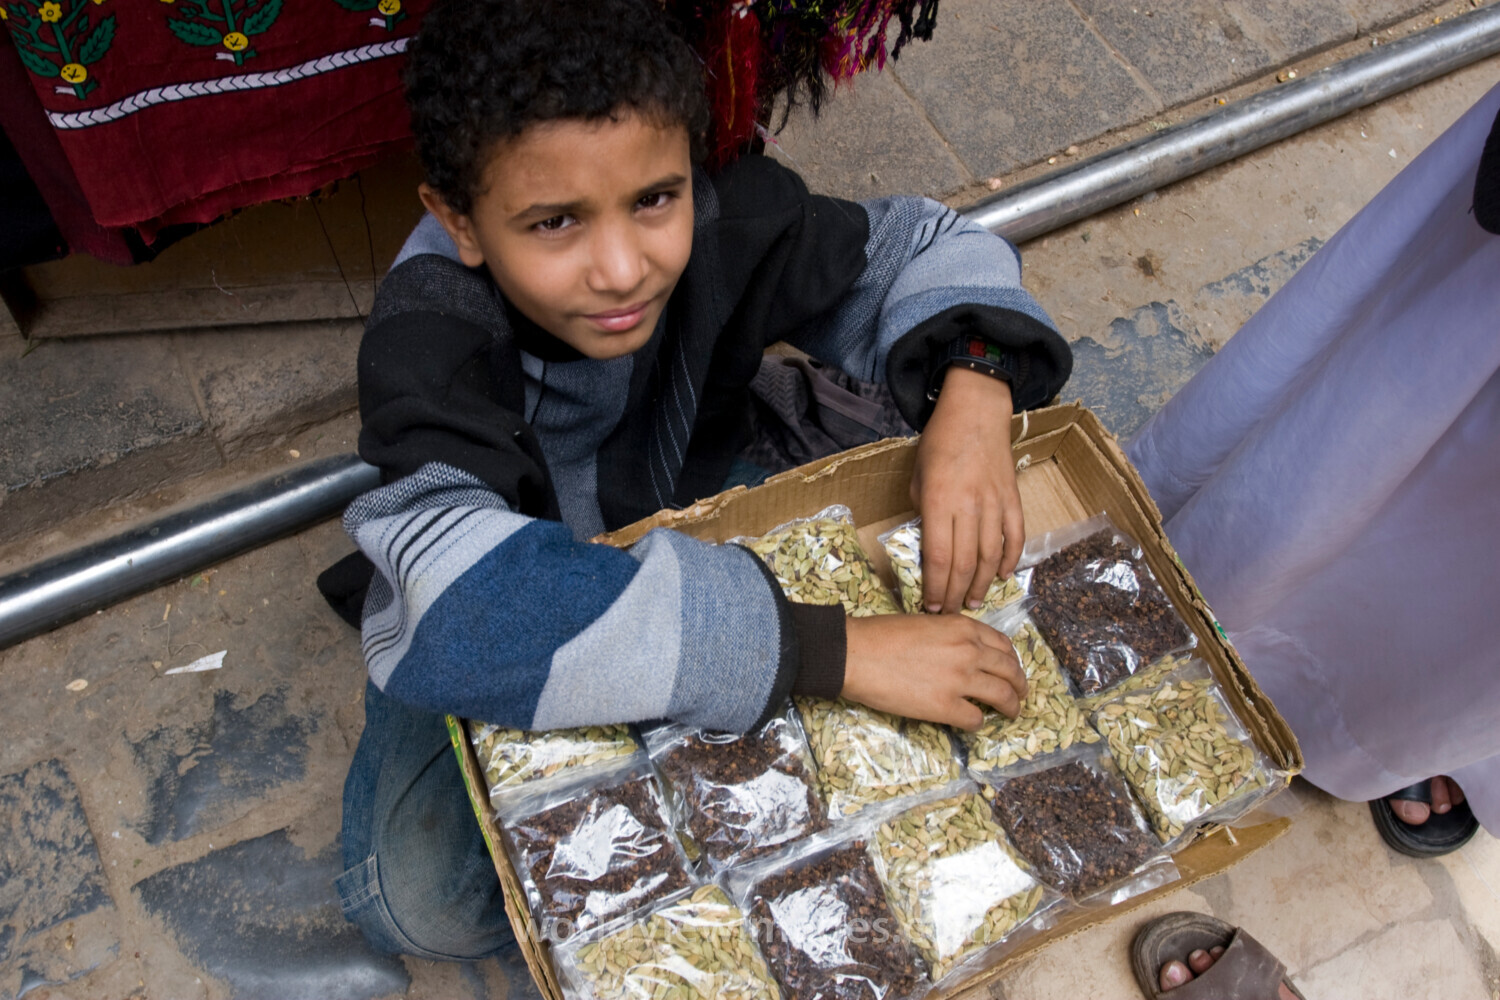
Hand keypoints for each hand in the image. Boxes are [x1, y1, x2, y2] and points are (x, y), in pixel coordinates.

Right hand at [842, 614, 1026, 729]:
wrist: (857, 654)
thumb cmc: (883, 635)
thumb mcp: (927, 623)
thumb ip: (952, 636)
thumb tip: (964, 654)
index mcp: (964, 628)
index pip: (1003, 645)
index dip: (1011, 660)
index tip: (1011, 669)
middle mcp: (970, 651)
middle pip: (1011, 671)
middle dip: (1020, 685)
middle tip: (1020, 694)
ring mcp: (960, 680)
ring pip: (1003, 696)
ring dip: (1011, 707)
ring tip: (1011, 713)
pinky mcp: (946, 707)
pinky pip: (976, 719)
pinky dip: (978, 723)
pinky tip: (971, 722)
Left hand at [910, 366, 1024, 613]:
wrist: (976, 411)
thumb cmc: (940, 442)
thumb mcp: (917, 475)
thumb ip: (923, 511)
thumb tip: (930, 544)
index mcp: (939, 500)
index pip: (938, 557)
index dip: (935, 587)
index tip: (931, 606)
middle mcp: (969, 506)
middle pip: (964, 563)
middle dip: (955, 594)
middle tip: (950, 613)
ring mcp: (995, 503)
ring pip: (990, 556)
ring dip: (981, 584)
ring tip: (973, 602)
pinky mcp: (1013, 499)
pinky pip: (1015, 536)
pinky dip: (1009, 559)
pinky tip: (1000, 575)